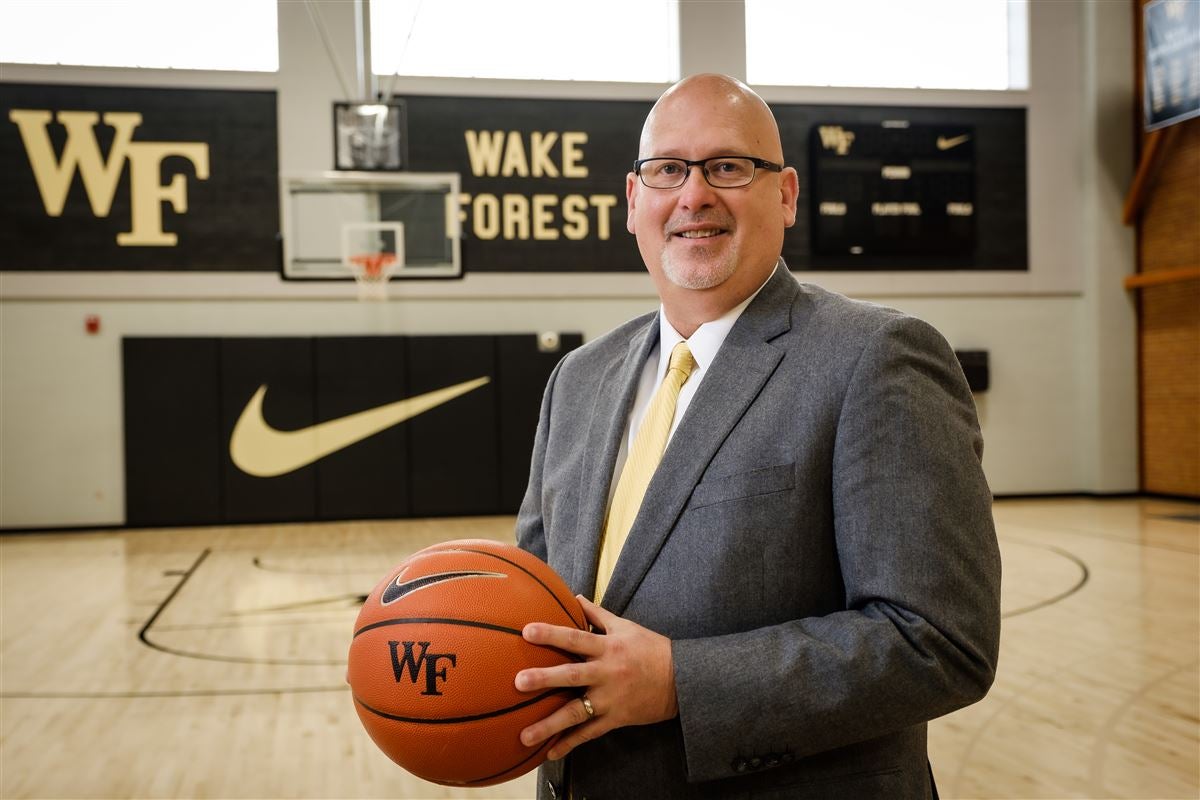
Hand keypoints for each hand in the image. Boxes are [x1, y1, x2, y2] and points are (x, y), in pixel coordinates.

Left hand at [514, 596, 677, 759]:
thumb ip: (597, 614)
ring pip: (578, 712)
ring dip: (550, 724)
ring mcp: (611, 699)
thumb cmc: (651, 649)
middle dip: (545, 679)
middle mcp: (607, 673)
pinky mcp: (616, 719)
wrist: (682, 680)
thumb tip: (574, 596)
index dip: (552, 634)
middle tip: (518, 682)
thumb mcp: (626, 626)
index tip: (527, 631)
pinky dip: (570, 743)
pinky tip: (550, 753)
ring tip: (524, 735)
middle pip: (572, 675)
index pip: (576, 637)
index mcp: (609, 647)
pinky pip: (590, 733)